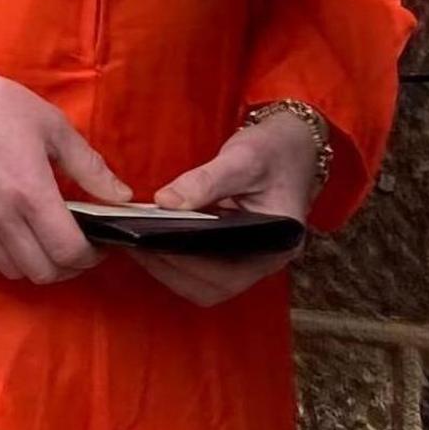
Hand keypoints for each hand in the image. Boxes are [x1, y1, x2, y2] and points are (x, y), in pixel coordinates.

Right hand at [0, 66, 127, 284]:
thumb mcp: (52, 126)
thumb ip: (90, 167)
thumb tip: (122, 196)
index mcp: (31, 194)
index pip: (69, 252)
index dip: (91, 257)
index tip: (98, 245)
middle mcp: (1, 219)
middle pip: (44, 272)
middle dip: (67, 266)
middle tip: (74, 246)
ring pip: (14, 272)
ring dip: (35, 263)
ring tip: (42, 240)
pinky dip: (5, 259)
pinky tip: (13, 235)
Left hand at [135, 110, 327, 306]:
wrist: (293, 142)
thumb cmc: (276, 150)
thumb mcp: (244, 158)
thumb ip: (207, 180)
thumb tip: (165, 202)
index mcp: (277, 243)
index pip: (229, 274)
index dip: (188, 266)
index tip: (151, 247)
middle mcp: (264, 260)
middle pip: (212, 287)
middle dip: (171, 270)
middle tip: (135, 246)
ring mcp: (249, 259)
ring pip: (204, 283)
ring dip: (170, 269)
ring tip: (137, 244)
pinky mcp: (233, 251)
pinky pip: (203, 269)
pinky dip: (176, 260)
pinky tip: (151, 240)